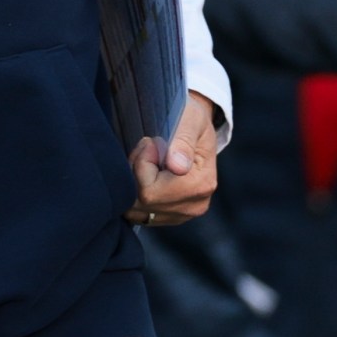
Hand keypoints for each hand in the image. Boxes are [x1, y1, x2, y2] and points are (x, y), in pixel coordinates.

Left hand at [127, 92, 218, 227]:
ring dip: (134, 184)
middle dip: (135, 173)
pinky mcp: (170, 217)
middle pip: (142, 202)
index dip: (142, 164)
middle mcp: (195, 205)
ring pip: (137, 210)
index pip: (150, 190)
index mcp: (201, 184)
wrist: (196, 130)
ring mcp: (183, 214)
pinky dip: (136, 194)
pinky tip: (146, 175)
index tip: (150, 143)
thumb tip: (178, 167)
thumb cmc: (190, 119)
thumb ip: (182, 141)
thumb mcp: (190, 119)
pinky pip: (139, 213)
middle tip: (146, 149)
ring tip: (146, 161)